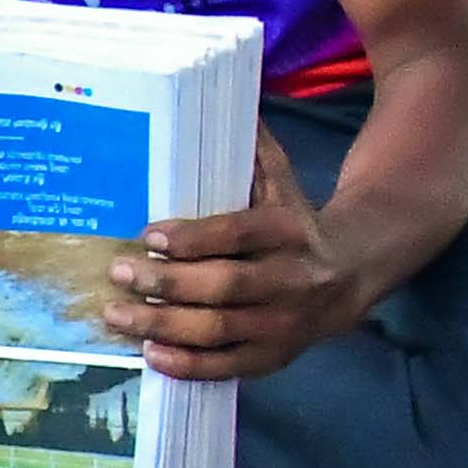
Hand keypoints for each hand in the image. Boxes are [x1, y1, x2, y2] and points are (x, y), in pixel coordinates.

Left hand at [99, 137, 369, 382]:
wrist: (350, 273)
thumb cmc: (294, 220)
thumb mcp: (279, 179)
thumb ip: (247, 149)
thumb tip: (217, 102)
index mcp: (289, 229)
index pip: (236, 235)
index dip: (192, 239)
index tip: (147, 235)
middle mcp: (290, 279)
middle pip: (222, 286)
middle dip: (165, 283)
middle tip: (119, 273)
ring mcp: (283, 323)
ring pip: (218, 329)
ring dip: (163, 325)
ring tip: (117, 314)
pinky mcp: (275, 356)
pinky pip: (227, 366)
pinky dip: (187, 364)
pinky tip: (151, 353)